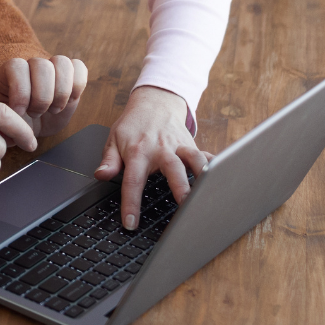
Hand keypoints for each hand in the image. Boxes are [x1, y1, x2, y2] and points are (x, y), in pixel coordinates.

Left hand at [0, 54, 87, 138]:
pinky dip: (76, 86)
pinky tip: (68, 102)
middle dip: (41, 95)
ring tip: (52, 109)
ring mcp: (52, 69)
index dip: (21, 90)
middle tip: (37, 113)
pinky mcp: (71, 76)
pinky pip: (79, 68)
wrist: (30, 127)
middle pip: (41, 65)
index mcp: (9, 72)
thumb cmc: (11, 122)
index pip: (17, 66)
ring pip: (62, 63)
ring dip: (60, 92)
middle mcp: (31, 66)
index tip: (20, 112)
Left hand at [93, 86, 209, 230]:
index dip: (131, 203)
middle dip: (180, 187)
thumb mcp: (114, 140)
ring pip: (195, 159)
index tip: (131, 222)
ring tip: (209, 193)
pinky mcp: (193, 145)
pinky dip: (216, 166)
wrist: (154, 102)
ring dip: (202, 174)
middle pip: (172, 168)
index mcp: (138, 152)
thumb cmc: (133, 125)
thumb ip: (109, 160)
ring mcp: (179, 146)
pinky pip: (206, 155)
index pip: (133, 181)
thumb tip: (101, 175)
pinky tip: (223, 179)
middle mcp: (161, 149)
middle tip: (185, 205)